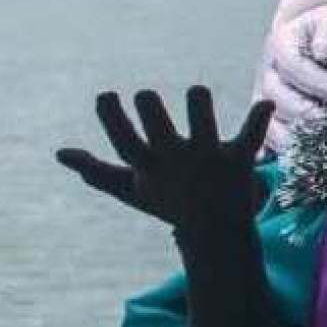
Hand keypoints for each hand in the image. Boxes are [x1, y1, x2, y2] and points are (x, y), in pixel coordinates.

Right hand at [58, 87, 273, 239]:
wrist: (216, 232)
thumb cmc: (168, 203)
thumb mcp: (132, 190)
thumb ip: (97, 171)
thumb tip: (60, 153)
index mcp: (149, 167)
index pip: (124, 141)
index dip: (112, 118)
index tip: (106, 94)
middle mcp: (178, 161)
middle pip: (159, 130)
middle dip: (152, 109)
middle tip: (147, 97)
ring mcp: (209, 160)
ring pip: (204, 125)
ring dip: (200, 105)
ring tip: (196, 93)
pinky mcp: (239, 160)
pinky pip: (251, 136)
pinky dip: (259, 120)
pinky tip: (266, 104)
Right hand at [255, 2, 326, 151]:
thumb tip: (321, 51)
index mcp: (283, 44)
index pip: (292, 65)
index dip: (317, 82)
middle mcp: (270, 72)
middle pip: (277, 97)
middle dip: (307, 113)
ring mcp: (268, 97)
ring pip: (268, 121)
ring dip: (293, 136)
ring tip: (319, 145)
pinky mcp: (273, 118)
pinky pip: (266, 139)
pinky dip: (272, 152)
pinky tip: (278, 163)